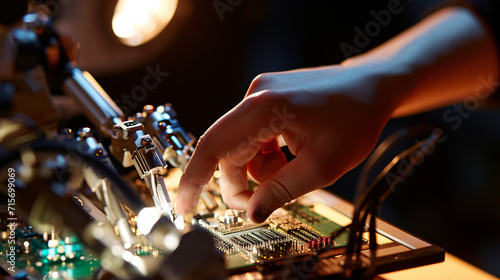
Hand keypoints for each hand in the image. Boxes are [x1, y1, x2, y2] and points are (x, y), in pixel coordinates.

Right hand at [175, 63, 399, 221]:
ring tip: (291, 168)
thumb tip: (252, 212)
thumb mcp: (323, 165)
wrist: (372, 86)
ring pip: (241, 144)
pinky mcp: (267, 98)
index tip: (185, 206)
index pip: (214, 146)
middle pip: (227, 149)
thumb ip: (282, 190)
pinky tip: (288, 154)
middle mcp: (256, 96)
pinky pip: (252, 134)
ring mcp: (261, 94)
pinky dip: (265, 153)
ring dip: (258, 168)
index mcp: (265, 108)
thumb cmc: (356, 117)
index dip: (194, 179)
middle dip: (240, 181)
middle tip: (263, 202)